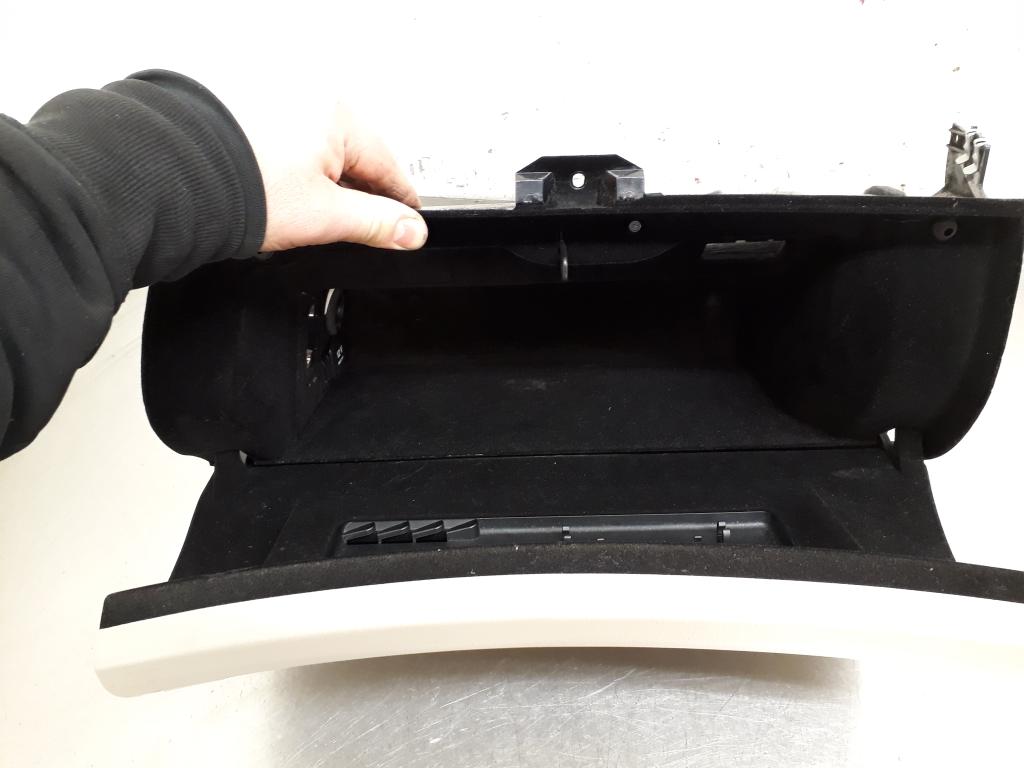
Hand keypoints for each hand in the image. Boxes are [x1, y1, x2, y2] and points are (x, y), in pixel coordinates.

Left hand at [251, 103, 425, 252]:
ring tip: (313, 223)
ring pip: (323, 158)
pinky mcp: (252, 125)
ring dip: (326, 189)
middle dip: (359, 197)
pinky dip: (297, 178)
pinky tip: (288, 204)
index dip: (401, 204)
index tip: (408, 224)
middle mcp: (310, 103)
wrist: (180, 184)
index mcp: (339, 116)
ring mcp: (279, 111)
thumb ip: (377, 224)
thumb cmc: (245, 191)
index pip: (388, 167)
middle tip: (361, 234)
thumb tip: (412, 232)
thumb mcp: (327, 217)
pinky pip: (293, 153)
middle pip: (355, 161)